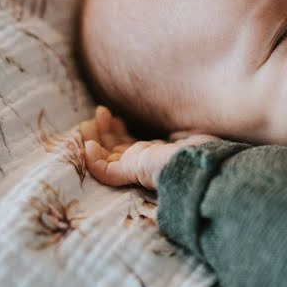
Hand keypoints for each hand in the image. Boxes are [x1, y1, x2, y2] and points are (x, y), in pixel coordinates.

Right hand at [78, 106, 218, 189]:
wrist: (199, 160)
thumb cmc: (198, 148)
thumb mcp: (187, 136)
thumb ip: (177, 134)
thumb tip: (175, 131)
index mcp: (154, 156)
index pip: (129, 147)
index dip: (118, 132)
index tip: (114, 117)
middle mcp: (143, 163)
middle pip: (114, 149)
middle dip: (103, 131)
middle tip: (98, 113)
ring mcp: (135, 170)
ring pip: (105, 159)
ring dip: (93, 140)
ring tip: (86, 124)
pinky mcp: (129, 173)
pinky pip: (103, 171)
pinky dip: (93, 159)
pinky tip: (89, 145)